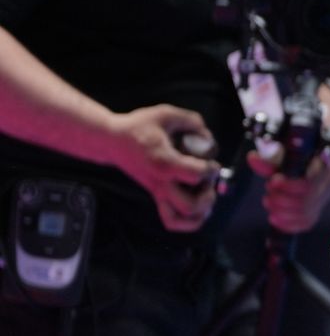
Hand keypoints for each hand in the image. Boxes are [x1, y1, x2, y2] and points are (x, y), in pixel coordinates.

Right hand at [105, 104, 219, 232]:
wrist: (112, 141)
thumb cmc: (138, 127)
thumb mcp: (165, 114)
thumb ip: (192, 120)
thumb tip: (208, 136)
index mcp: (164, 162)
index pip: (195, 175)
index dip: (210, 169)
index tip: (211, 161)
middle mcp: (161, 182)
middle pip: (190, 206)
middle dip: (207, 196)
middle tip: (207, 182)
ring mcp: (157, 191)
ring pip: (180, 219)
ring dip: (200, 211)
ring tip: (204, 195)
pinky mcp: (155, 195)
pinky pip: (172, 220)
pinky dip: (188, 221)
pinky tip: (199, 208)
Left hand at [247, 148, 329, 234]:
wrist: (324, 154)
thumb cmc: (303, 152)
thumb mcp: (288, 151)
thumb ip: (270, 157)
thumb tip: (252, 158)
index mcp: (324, 166)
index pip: (308, 185)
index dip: (288, 187)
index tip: (273, 181)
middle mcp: (328, 184)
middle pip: (304, 203)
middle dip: (280, 201)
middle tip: (268, 194)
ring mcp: (324, 198)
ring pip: (304, 215)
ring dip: (281, 212)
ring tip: (269, 202)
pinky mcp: (318, 209)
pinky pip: (306, 223)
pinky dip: (287, 224)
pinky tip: (274, 217)